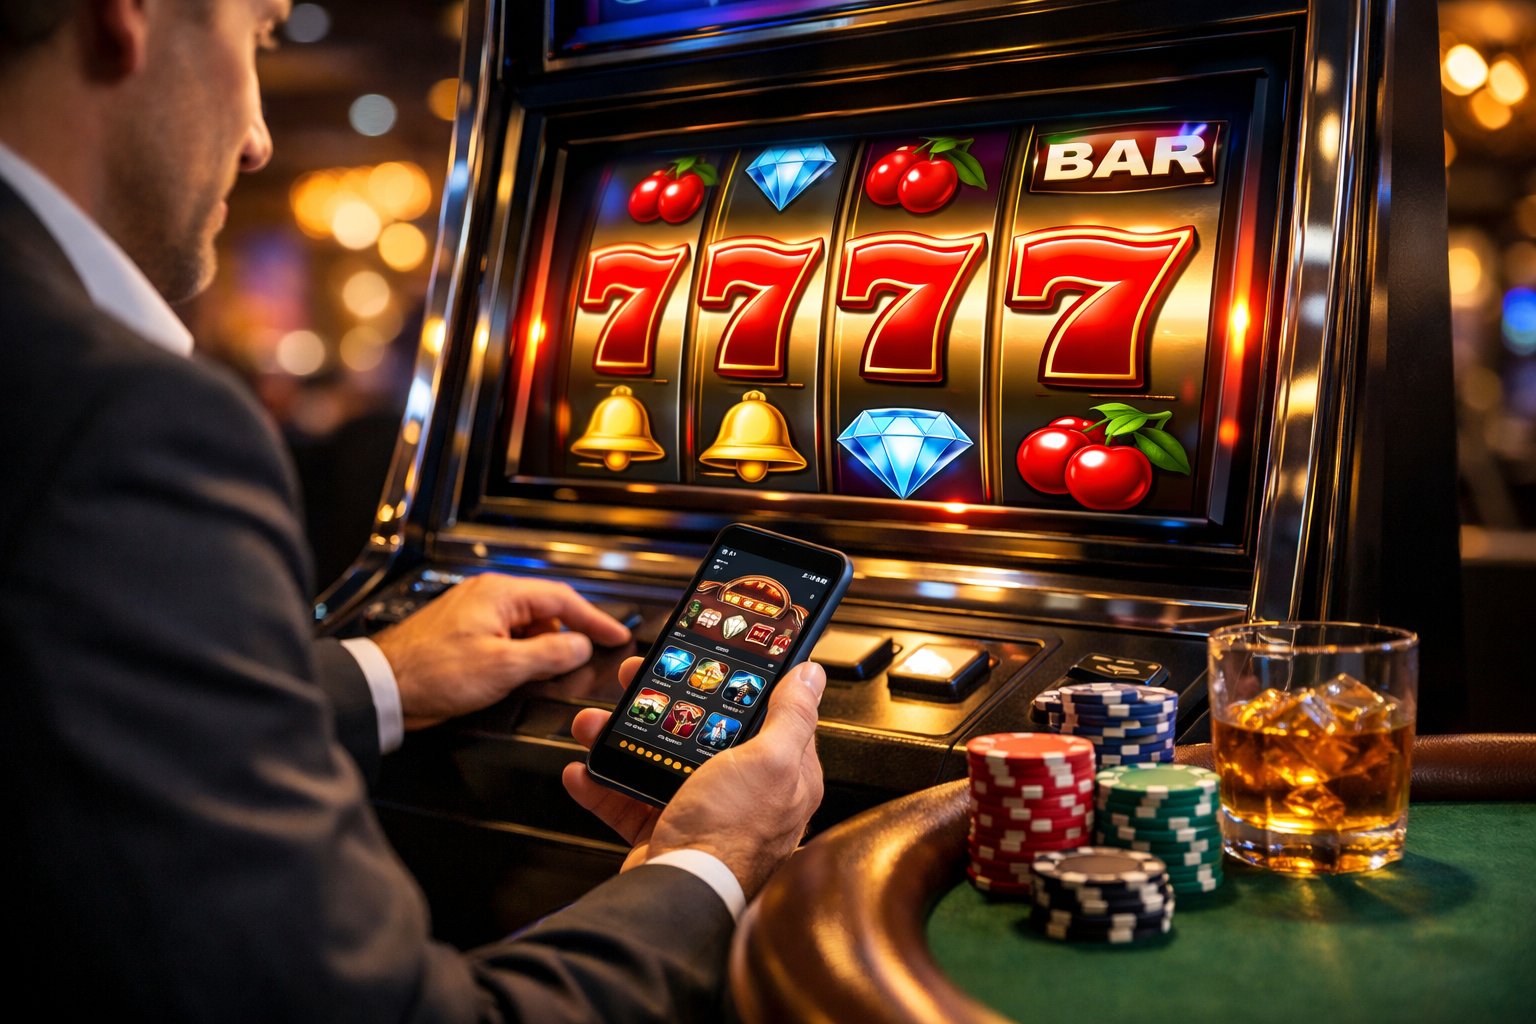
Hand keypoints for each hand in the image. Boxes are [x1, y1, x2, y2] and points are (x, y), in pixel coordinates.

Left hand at [372, 575, 630, 729]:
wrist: (383, 687)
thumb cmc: (433, 672)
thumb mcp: (504, 666)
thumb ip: (550, 653)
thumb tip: (580, 646)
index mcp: (500, 594)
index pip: (563, 600)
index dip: (595, 619)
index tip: (616, 636)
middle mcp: (488, 596)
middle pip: (545, 612)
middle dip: (566, 638)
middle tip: (583, 661)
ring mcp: (474, 613)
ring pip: (526, 628)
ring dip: (540, 651)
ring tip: (539, 676)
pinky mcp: (463, 633)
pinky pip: (506, 638)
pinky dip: (520, 655)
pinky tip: (516, 676)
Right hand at [562, 655, 826, 897]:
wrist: (681, 896)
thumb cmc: (732, 835)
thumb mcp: (770, 761)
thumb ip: (792, 715)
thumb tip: (811, 675)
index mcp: (783, 775)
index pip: (767, 716)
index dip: (738, 684)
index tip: (708, 661)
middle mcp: (744, 794)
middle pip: (703, 733)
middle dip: (663, 706)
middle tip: (636, 681)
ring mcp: (701, 814)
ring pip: (658, 762)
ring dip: (621, 738)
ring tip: (596, 723)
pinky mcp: (663, 833)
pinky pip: (628, 801)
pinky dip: (603, 785)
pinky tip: (585, 771)